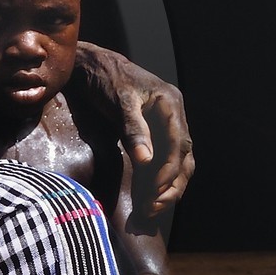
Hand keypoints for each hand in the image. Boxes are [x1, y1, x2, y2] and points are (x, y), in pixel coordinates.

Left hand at [74, 42, 194, 217]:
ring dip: (167, 186)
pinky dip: (158, 178)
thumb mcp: (119, 102)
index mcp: (171, 104)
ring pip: (177, 161)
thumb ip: (133, 130)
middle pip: (183, 156)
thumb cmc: (105, 79)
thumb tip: (146, 161)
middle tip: (152, 208)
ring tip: (150, 208)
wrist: (92, 66)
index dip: (169, 171)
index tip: (155, 192)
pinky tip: (148, 194)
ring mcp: (166, 124)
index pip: (179, 144)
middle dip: (171, 185)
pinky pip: (163, 158)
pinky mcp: (154, 132)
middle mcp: (174, 115)